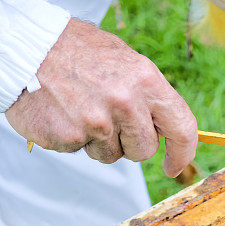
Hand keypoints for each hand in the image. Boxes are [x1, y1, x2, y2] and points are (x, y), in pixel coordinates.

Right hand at [5, 18, 196, 177]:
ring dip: (100, 141)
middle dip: (130, 142)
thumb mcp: (125, 61)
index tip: (175, 165)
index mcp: (146, 80)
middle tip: (109, 118)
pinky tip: (64, 113)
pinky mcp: (71, 135)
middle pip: (144, 149)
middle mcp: (126, 101)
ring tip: (82, 109)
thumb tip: (168, 128)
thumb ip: (148, 95)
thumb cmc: (77, 52)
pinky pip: (82, 151)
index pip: (182, 127)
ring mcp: (98, 121)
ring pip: (113, 155)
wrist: (25, 45)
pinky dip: (74, 138)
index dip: (182, 153)